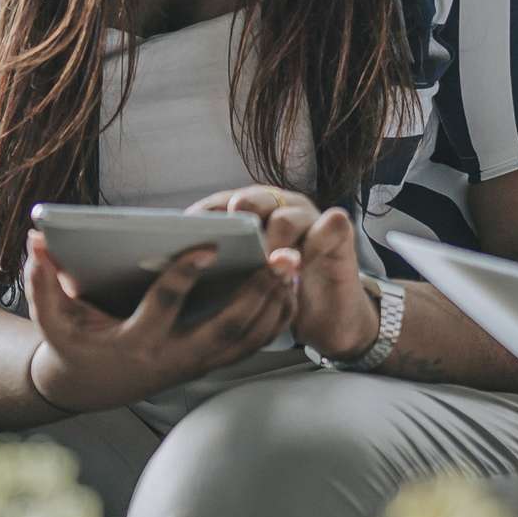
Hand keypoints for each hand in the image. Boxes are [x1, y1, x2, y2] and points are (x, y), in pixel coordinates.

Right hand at [22, 229, 297, 413]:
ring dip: (274, 304)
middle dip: (255, 292)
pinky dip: (274, 319)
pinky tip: (289, 287)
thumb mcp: (51, 317)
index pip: (164, 307)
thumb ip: (41, 281)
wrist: (91, 386)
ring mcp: (195, 365)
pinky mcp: (210, 365)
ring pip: (246, 339)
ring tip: (291, 264)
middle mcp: (171, 358)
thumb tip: (36, 240)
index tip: (208, 245)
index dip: (184, 276)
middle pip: (224, 327)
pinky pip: (251, 345)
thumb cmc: (73, 342)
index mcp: (134, 342)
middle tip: (280, 256)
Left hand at [189, 187, 375, 357]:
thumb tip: (178, 263)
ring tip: (265, 264)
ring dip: (274, 241)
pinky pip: (331, 224)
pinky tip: (300, 267)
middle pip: (254, 198)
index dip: (206, 216)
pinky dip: (313, 245)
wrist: (328, 318)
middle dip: (240, 217)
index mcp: (252, 212)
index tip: (188, 233)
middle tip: (232, 239)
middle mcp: (280, 207)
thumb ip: (224, 266)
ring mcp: (310, 217)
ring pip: (287, 216)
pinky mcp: (339, 233)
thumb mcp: (246, 281)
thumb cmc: (280, 294)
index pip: (222, 203)